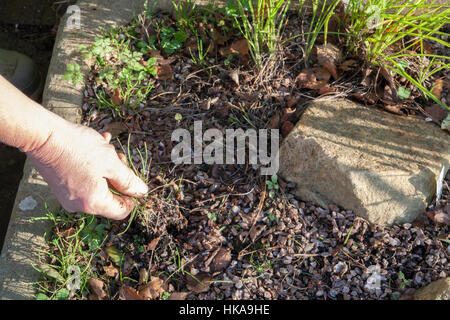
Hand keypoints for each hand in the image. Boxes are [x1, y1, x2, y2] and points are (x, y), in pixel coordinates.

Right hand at [27, 120, 147, 219]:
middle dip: (118, 175)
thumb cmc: (78, 149)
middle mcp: (79, 205)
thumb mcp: (111, 163)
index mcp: (94, 204)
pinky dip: (92, 165)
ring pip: (97, 184)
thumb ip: (128, 180)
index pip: (122, 210)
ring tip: (106, 146)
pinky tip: (96, 144)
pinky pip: (84, 179)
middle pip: (109, 196)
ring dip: (106, 166)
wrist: (42, 136)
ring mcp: (68, 196)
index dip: (132, 196)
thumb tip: (141, 192)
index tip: (134, 178)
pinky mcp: (60, 185)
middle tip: (118, 155)